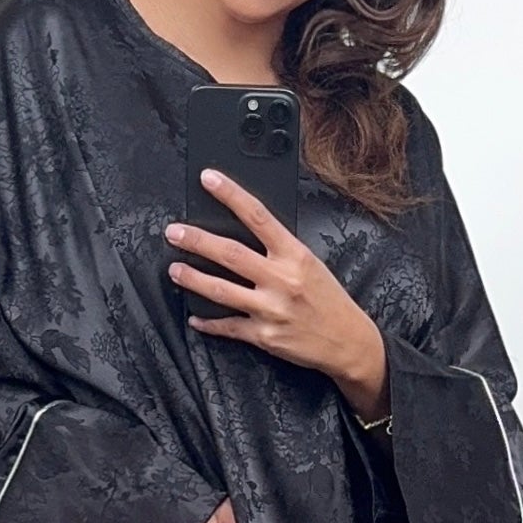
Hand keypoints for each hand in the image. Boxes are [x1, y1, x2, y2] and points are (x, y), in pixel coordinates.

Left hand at [165, 173, 388, 420]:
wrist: (349, 342)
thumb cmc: (330, 301)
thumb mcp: (311, 265)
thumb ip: (280, 251)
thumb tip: (245, 234)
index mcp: (295, 255)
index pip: (258, 216)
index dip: (231, 194)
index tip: (209, 179)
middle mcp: (281, 279)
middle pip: (230, 253)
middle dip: (196, 240)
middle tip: (173, 232)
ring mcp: (271, 309)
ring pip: (222, 290)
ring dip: (193, 279)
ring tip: (175, 269)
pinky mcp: (264, 336)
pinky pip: (228, 327)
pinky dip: (208, 322)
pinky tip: (195, 316)